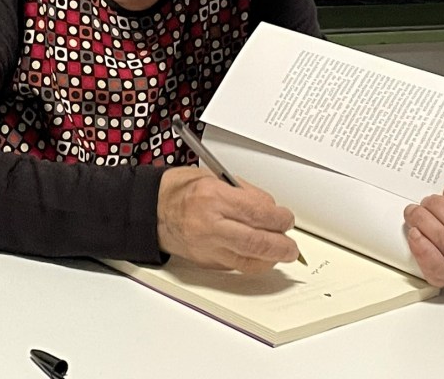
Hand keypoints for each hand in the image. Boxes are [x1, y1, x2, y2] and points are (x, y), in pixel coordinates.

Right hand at [156, 166, 299, 273]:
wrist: (151, 209)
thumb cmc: (180, 189)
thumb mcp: (214, 177)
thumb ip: (245, 193)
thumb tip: (271, 210)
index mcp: (213, 196)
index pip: (258, 212)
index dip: (280, 218)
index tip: (287, 219)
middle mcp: (210, 224)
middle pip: (257, 242)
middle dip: (281, 245)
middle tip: (292, 246)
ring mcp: (206, 246)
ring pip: (249, 261)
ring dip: (271, 259)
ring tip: (281, 252)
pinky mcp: (205, 261)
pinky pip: (236, 266)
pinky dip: (253, 262)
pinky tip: (260, 257)